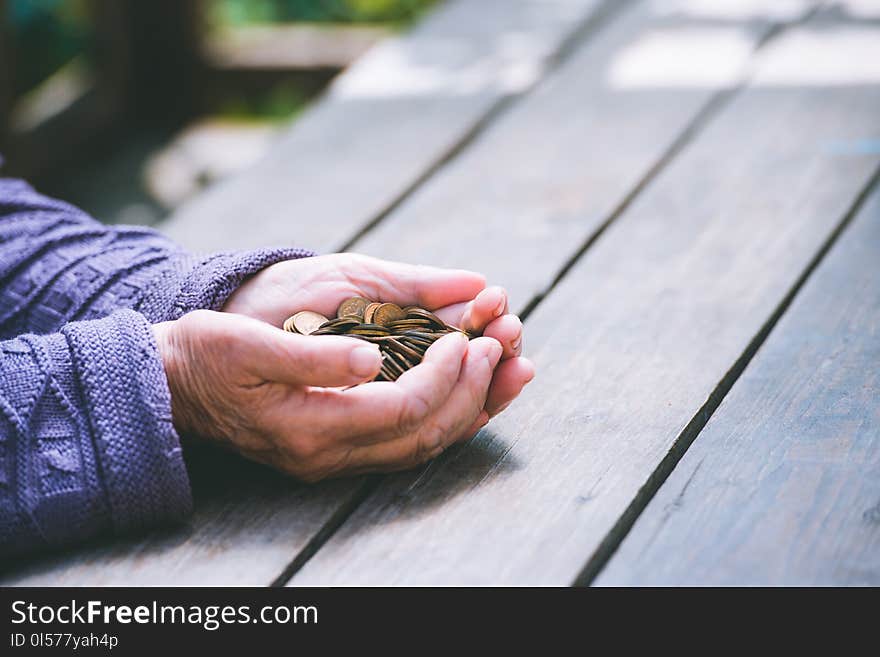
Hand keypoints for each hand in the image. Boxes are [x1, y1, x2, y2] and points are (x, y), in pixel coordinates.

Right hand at [153, 310, 507, 480]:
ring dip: (468, 411)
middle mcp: (326, 454)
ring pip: (419, 448)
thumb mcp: (247, 343)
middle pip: (423, 436)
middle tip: (498, 348)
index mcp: (309, 426)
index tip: (465, 337)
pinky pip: (403, 445)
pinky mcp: (332, 450)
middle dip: (469, 393)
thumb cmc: (204, 355)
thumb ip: (312, 355)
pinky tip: (466, 396)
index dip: (444, 375)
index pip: (402, 408)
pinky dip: (442, 420)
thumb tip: (369, 359)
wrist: (170, 388)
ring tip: (505, 374)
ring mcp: (330, 459)